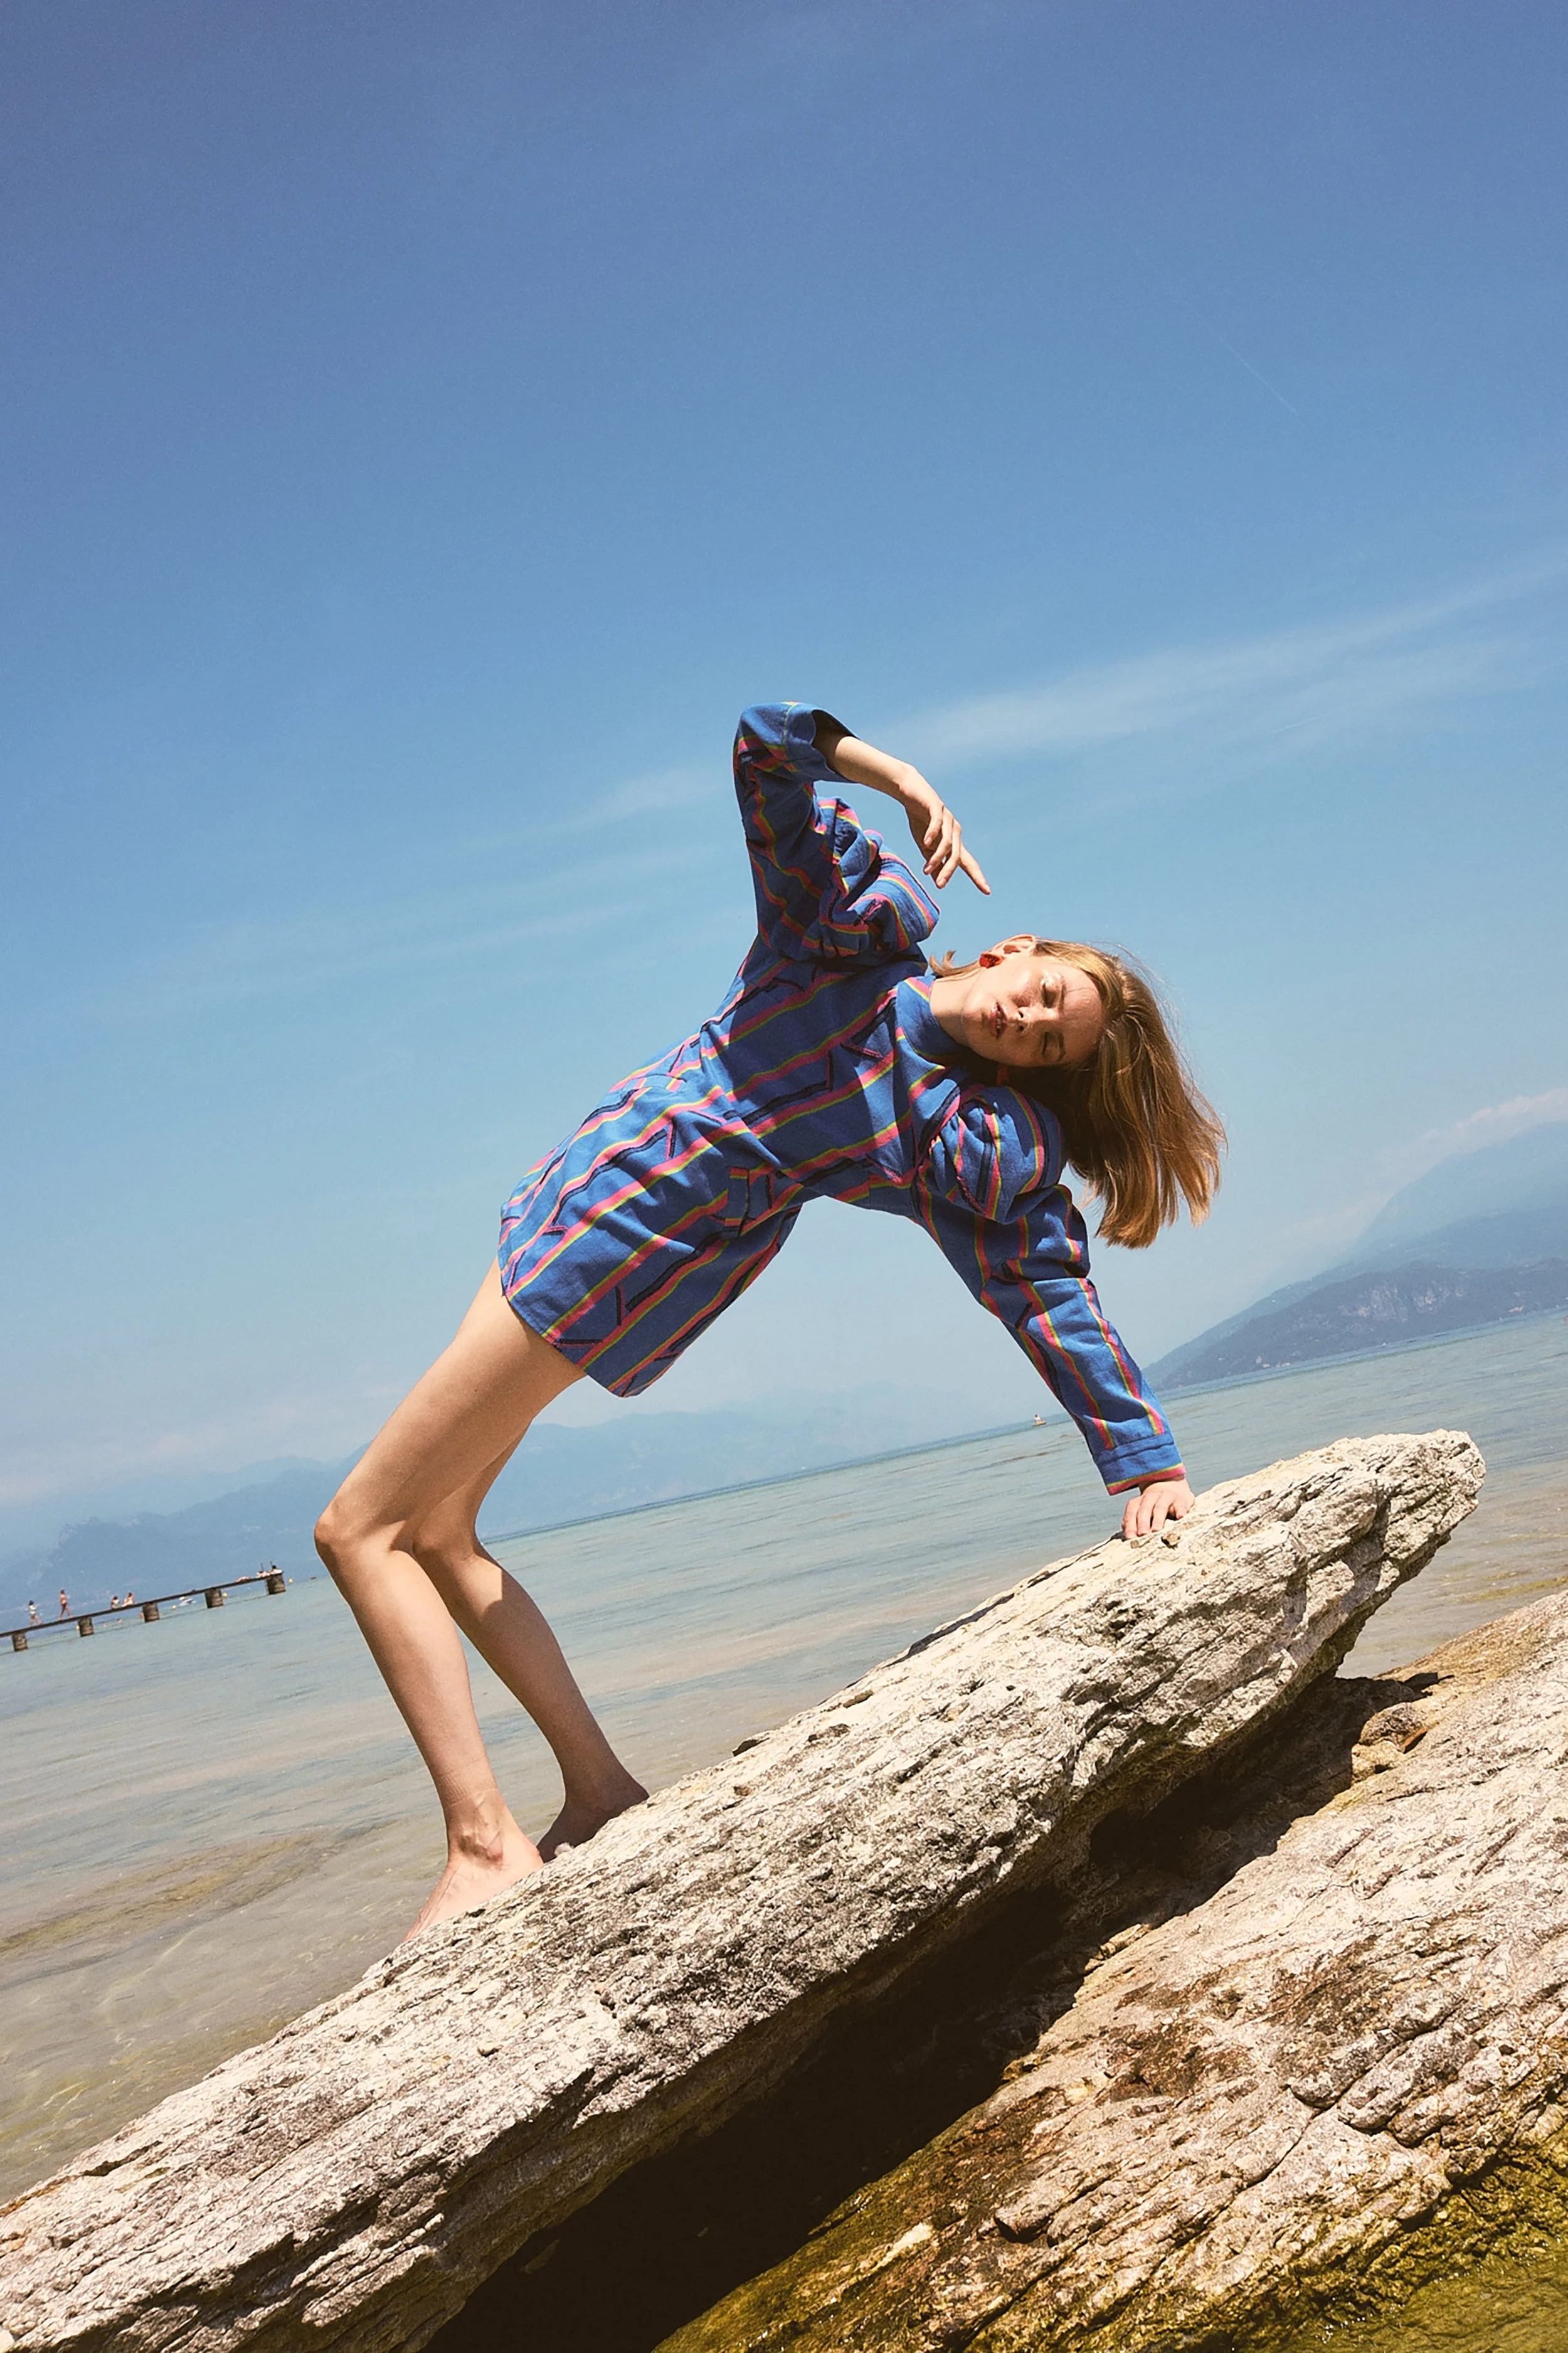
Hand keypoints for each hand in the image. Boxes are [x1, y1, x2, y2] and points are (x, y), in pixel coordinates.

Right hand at [814, 719, 989, 894]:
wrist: (910, 791)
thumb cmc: (919, 819)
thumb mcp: (924, 846)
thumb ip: (932, 862)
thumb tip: (938, 882)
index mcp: (954, 842)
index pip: (967, 863)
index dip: (977, 876)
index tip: (987, 891)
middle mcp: (955, 831)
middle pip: (957, 856)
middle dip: (949, 872)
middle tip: (940, 886)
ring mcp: (947, 819)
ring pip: (947, 843)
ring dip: (936, 858)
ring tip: (926, 869)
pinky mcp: (936, 807)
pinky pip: (937, 823)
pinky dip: (932, 834)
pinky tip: (925, 843)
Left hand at [1120, 1475, 1194, 1540]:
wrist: (1173, 1488)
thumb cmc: (1155, 1509)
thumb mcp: (1144, 1514)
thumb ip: (1135, 1525)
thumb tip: (1131, 1539)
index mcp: (1139, 1502)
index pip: (1132, 1512)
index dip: (1130, 1525)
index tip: (1131, 1537)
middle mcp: (1151, 1498)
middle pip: (1145, 1509)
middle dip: (1142, 1522)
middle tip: (1142, 1534)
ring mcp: (1166, 1497)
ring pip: (1160, 1507)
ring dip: (1158, 1518)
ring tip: (1156, 1530)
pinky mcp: (1181, 1499)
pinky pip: (1180, 1504)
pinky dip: (1180, 1510)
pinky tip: (1180, 1517)